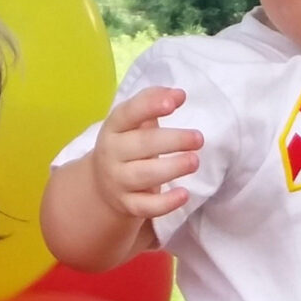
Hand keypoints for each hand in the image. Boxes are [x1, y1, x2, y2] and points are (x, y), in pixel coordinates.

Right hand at [92, 85, 203, 219]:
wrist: (102, 185)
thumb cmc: (128, 145)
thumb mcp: (133, 123)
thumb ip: (153, 103)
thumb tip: (178, 94)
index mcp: (114, 128)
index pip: (129, 113)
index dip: (151, 105)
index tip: (175, 101)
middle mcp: (112, 154)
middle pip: (141, 145)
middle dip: (172, 140)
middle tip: (199, 138)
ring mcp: (118, 181)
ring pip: (144, 175)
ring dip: (172, 168)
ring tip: (194, 161)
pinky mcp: (128, 204)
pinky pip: (146, 207)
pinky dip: (165, 203)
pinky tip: (184, 194)